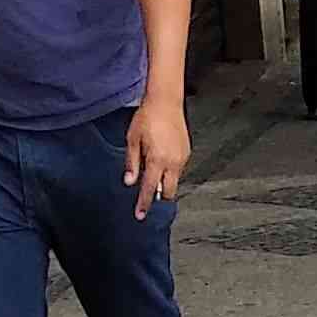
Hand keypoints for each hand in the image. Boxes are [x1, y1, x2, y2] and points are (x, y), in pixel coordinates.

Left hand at [125, 90, 188, 215]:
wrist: (166, 101)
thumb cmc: (147, 117)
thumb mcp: (132, 139)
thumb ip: (132, 163)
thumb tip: (129, 181)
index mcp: (157, 160)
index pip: (150, 189)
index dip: (144, 203)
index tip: (140, 215)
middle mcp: (172, 162)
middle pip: (168, 192)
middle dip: (159, 195)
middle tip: (149, 193)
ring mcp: (182, 158)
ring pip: (174, 180)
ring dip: (164, 181)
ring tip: (153, 165)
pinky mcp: (187, 152)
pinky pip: (178, 169)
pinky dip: (169, 170)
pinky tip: (161, 157)